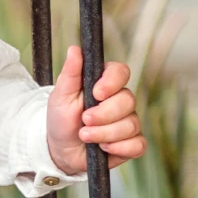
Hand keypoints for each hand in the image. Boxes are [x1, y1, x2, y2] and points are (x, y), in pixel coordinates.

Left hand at [46, 46, 145, 174]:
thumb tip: (75, 49)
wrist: (59, 149)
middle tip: (84, 120)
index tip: (95, 93)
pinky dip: (120, 148)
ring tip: (85, 136)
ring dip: (104, 133)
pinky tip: (103, 148)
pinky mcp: (131, 144)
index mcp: (105, 83)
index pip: (121, 72)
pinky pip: (138, 145)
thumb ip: (71, 73)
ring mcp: (128, 122)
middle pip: (128, 101)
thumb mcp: (61, 95)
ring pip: (131, 125)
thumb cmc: (61, 118)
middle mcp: (121, 100)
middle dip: (103, 114)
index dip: (112, 82)